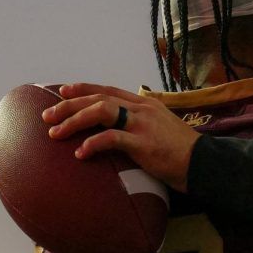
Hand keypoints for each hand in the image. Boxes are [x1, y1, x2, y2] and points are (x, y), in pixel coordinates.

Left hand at [42, 83, 199, 190]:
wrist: (205, 164)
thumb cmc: (182, 152)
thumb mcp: (161, 129)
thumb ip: (141, 124)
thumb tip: (120, 130)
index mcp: (145, 104)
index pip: (108, 90)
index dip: (83, 89)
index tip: (62, 91)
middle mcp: (142, 109)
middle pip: (98, 98)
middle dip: (68, 106)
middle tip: (48, 117)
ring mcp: (143, 124)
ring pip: (100, 111)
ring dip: (74, 121)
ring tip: (55, 133)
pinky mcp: (143, 144)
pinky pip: (111, 138)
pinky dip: (92, 144)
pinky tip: (80, 152)